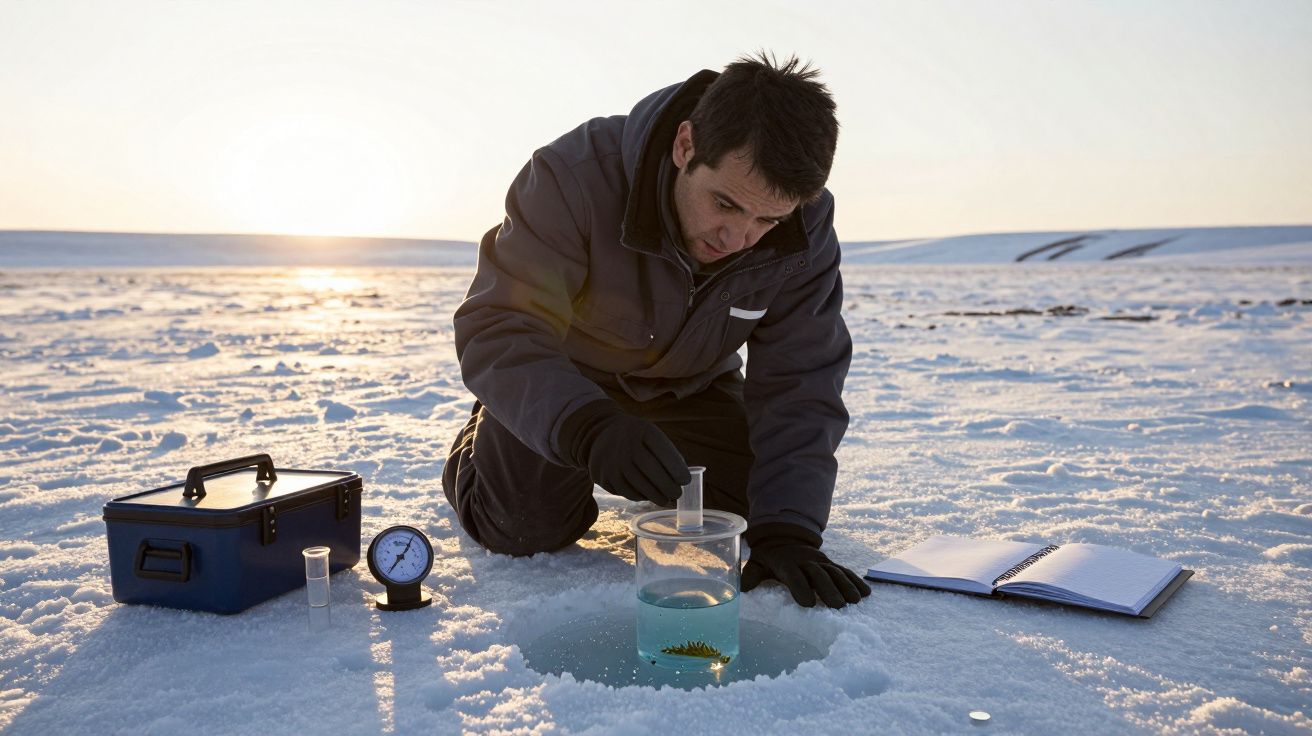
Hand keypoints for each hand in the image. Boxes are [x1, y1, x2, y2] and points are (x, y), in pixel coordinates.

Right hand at [561, 400, 689, 504]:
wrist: (601, 435)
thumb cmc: (636, 438)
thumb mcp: (651, 435)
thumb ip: (667, 453)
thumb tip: (681, 480)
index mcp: (642, 430)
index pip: (663, 451)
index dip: (677, 469)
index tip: (686, 480)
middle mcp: (625, 444)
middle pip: (651, 470)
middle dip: (668, 486)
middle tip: (677, 494)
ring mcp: (612, 461)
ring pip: (639, 485)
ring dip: (656, 496)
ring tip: (665, 499)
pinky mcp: (603, 476)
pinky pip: (626, 492)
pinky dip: (640, 497)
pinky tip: (648, 496)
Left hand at [741, 523, 870, 607]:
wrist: (784, 537)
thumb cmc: (769, 557)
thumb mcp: (756, 562)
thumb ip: (750, 575)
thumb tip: (742, 589)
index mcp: (786, 563)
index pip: (794, 575)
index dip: (801, 588)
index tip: (809, 603)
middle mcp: (806, 561)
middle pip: (819, 575)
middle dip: (829, 589)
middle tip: (839, 606)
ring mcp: (821, 561)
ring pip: (835, 572)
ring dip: (846, 586)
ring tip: (855, 601)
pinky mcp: (830, 564)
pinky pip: (845, 571)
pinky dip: (856, 581)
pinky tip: (866, 593)